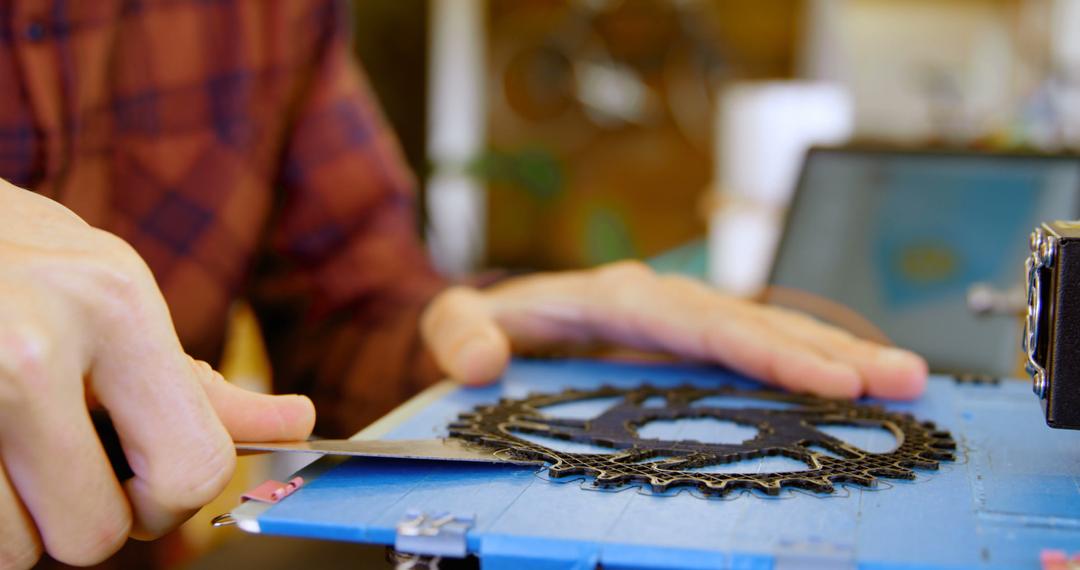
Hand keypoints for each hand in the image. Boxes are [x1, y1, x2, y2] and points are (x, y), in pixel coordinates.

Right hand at [0, 181, 314, 567]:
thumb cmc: (9, 262)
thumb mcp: (105, 293)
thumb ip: (191, 379)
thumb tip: (295, 422)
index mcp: (114, 307)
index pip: (194, 469)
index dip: (171, 500)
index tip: (140, 484)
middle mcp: (32, 352)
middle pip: (97, 534)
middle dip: (84, 515)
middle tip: (58, 460)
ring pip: (16, 554)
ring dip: (16, 520)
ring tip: (2, 442)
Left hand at [421, 261, 926, 399]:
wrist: (501, 323)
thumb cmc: (487, 324)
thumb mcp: (457, 323)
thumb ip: (460, 334)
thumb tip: (484, 363)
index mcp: (617, 298)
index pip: (701, 321)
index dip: (764, 350)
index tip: (823, 379)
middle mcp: (664, 304)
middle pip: (755, 323)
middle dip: (830, 350)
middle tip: (903, 378)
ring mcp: (685, 323)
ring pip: (771, 331)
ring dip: (838, 354)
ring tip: (907, 378)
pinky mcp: (695, 346)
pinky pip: (759, 352)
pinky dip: (810, 366)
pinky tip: (857, 387)